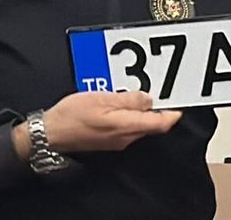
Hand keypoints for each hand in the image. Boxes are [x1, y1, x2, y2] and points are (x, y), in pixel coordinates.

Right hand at [13, 91, 181, 158]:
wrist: (48, 134)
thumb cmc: (71, 116)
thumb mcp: (101, 99)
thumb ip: (128, 99)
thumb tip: (148, 98)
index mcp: (126, 127)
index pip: (160, 123)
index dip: (174, 112)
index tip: (181, 100)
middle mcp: (125, 137)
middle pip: (152, 124)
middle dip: (158, 107)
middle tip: (162, 89)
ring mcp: (117, 141)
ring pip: (139, 124)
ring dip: (143, 110)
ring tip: (140, 91)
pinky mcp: (108, 140)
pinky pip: (127, 126)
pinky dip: (130, 114)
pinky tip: (122, 102)